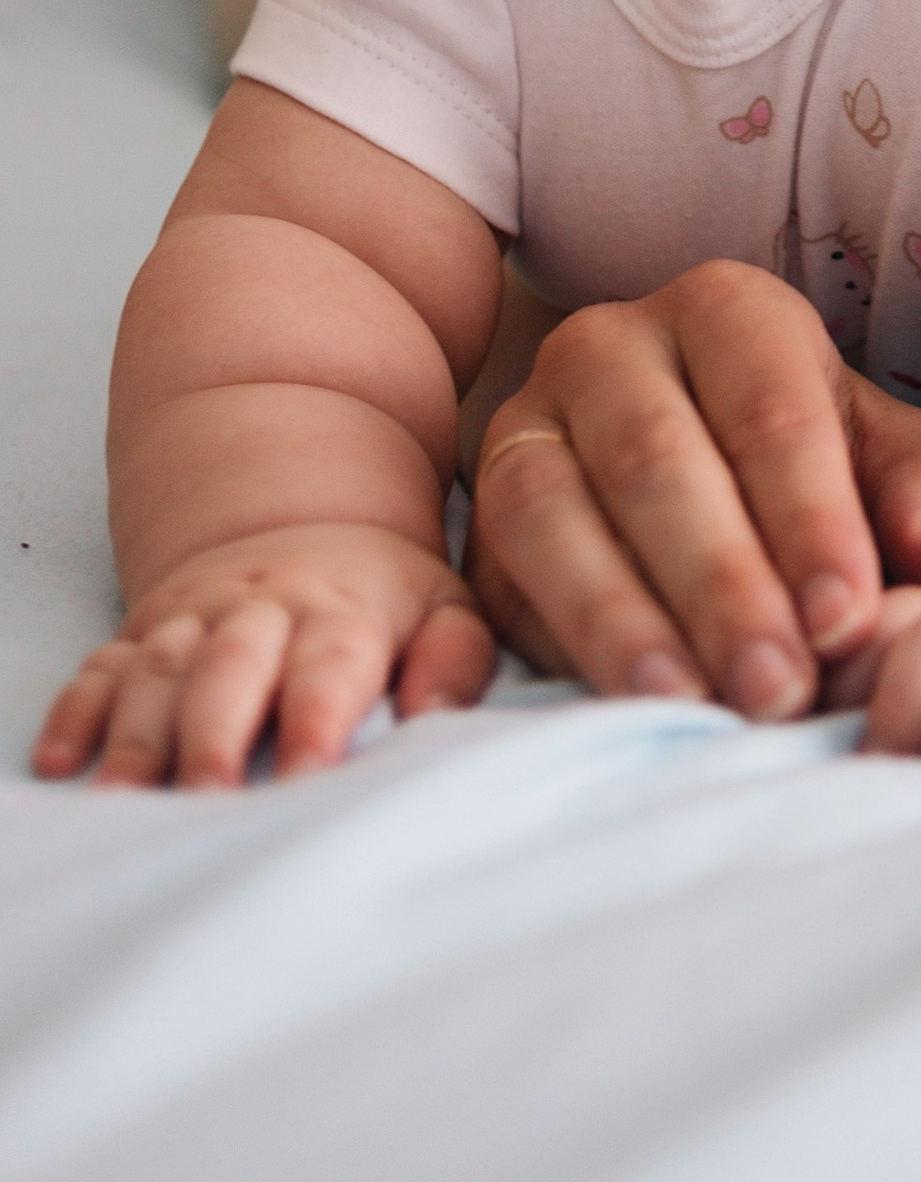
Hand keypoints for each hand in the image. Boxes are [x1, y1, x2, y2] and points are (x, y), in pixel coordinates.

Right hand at [33, 523, 489, 788]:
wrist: (303, 525)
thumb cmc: (381, 597)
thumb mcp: (444, 607)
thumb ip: (454, 659)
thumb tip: (432, 714)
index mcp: (340, 608)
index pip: (331, 661)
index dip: (319, 715)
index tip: (310, 774)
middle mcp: (258, 610)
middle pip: (231, 667)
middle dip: (215, 733)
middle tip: (206, 799)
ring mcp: (192, 619)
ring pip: (159, 671)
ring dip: (138, 735)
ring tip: (120, 803)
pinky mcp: (141, 632)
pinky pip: (98, 667)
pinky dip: (74, 710)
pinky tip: (59, 759)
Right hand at [467, 258, 920, 720]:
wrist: (682, 475)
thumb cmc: (804, 469)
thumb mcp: (883, 460)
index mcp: (725, 310)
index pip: (769, 409)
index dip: (809, 518)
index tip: (847, 620)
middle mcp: (608, 347)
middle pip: (657, 460)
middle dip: (722, 583)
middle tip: (778, 688)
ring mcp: (524, 426)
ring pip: (553, 512)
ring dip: (624, 619)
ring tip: (692, 705)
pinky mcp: (474, 520)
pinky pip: (497, 575)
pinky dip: (555, 644)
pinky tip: (616, 705)